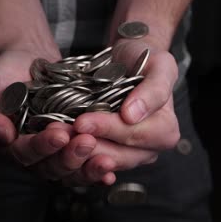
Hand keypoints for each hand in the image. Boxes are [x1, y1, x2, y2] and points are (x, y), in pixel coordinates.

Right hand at [0, 49, 97, 180]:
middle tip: (86, 142)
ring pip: (71, 171)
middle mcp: (35, 155)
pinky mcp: (75, 146)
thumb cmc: (5, 75)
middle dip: (70, 157)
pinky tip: (110, 172)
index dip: (43, 146)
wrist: (30, 60)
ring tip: (106, 158)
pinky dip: (98, 171)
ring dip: (88, 167)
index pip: (26, 154)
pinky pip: (86, 164)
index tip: (59, 133)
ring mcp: (57, 152)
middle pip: (52, 168)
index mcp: (11, 146)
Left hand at [62, 39, 180, 184]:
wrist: (126, 59)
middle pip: (117, 155)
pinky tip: (57, 148)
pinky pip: (89, 162)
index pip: (135, 135)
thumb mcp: (160, 65)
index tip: (82, 121)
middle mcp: (148, 150)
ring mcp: (127, 155)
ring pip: (101, 162)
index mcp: (165, 132)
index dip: (108, 130)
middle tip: (60, 131)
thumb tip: (133, 115)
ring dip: (76, 153)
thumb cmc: (146, 60)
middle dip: (88, 144)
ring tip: (55, 137)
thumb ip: (154, 90)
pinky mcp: (106, 153)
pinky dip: (73, 156)